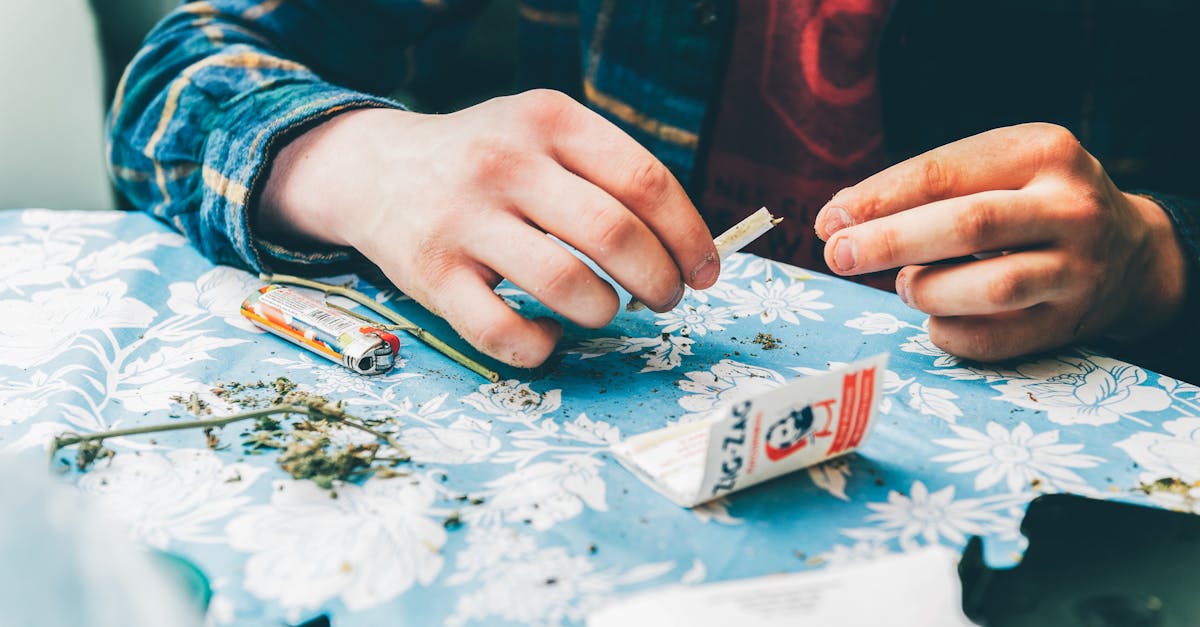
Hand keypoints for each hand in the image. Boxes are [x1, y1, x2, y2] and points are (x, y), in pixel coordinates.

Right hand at [256, 90, 718, 366]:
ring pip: (568, 288)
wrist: (377, 169)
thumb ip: (609, 175)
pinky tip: (549, 336)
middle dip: (659, 282)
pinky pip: (505, 334)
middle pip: (615, 235)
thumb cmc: (487, 161)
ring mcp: (464, 219)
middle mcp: (505, 162)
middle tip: (663, 299)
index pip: (645, 181)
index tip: (705, 272)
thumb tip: (689, 250)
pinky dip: (543, 349)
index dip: (689, 237)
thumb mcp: (544, 136)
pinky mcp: (432, 275)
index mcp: (549, 121)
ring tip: (604, 310)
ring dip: (605, 313)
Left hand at [814, 123, 1186, 360]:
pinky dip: (948, 332)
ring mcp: (1079, 268)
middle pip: (969, 224)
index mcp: (1043, 150)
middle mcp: (1071, 206)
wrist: (1131, 253)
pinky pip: (995, 338)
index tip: (828, 220)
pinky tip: (935, 319)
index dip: (878, 199)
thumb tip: (837, 221)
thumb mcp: (998, 169)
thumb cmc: (1032, 203)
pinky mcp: (1072, 322)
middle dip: (889, 241)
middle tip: (839, 256)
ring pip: (991, 286)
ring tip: (906, 284)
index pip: (945, 172)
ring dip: (927, 289)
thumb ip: (926, 189)